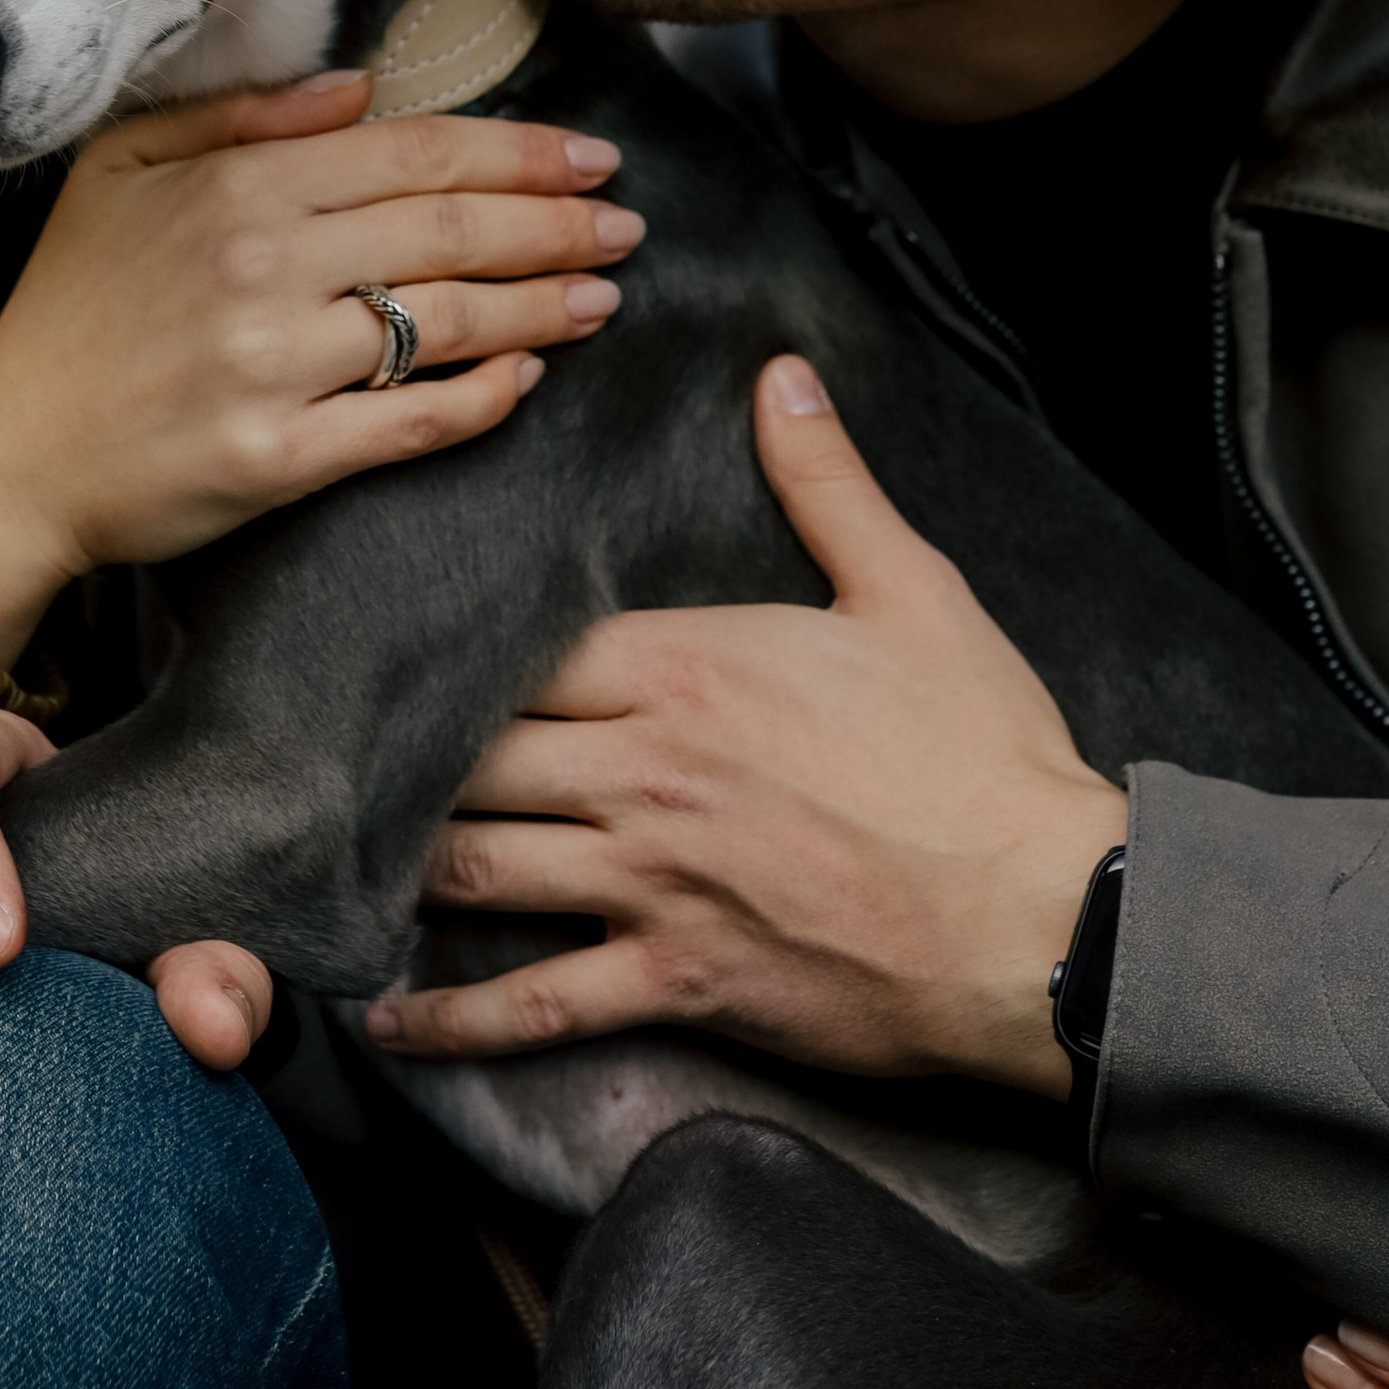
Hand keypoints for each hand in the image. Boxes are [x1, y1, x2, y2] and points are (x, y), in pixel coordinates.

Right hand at [0, 73, 640, 665]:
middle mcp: (262, 266)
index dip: (517, 152)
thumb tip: (359, 86)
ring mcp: (271, 366)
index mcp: (237, 185)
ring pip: (446, 322)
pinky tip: (527, 378)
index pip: (414, 154)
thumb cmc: (69, 305)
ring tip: (604, 297)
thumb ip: (240, 119)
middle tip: (628, 224)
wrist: (8, 451)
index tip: (589, 155)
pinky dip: (481, 397)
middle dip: (558, 224)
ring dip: (544, 305)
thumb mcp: (123, 171)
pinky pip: (407, 421)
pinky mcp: (275, 458)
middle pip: (450, 231)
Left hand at [365, 355, 1125, 1095]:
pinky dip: (450, 1013)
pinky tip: (386, 1010)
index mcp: (687, 669)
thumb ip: (826, 482)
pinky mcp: (676, 980)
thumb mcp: (912, 592)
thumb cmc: (984, 757)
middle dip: (411, 753)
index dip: (458, 648)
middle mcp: (646, 772)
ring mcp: (652, 882)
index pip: (524, 647)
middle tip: (347, 752)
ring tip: (341, 853)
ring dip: (404, 859)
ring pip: (478, 866)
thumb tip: (780, 375)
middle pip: (478, 753)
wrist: (1047, 919)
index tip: (400, 646)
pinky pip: (534, 1001)